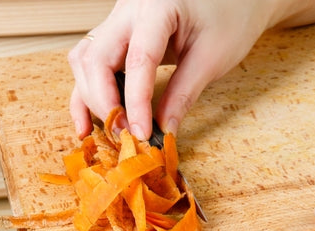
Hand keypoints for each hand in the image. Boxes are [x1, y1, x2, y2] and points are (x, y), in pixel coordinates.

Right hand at [67, 0, 270, 139]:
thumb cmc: (229, 16)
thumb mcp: (212, 56)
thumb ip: (184, 94)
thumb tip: (164, 130)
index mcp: (157, 6)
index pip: (138, 59)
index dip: (136, 102)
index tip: (141, 134)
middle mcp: (128, 9)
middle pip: (97, 59)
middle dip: (105, 102)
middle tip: (124, 134)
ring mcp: (117, 18)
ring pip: (85, 60)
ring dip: (91, 98)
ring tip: (110, 130)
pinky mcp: (115, 33)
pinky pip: (89, 61)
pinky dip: (87, 92)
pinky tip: (87, 123)